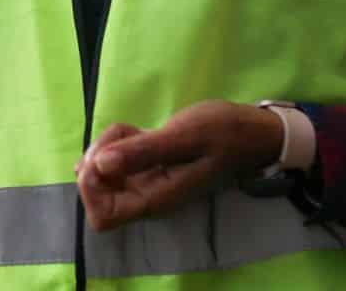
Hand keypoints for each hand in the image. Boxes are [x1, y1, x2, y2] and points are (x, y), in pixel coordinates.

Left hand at [73, 100, 283, 232]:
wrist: (252, 132)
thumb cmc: (224, 134)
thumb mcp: (183, 137)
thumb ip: (142, 152)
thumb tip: (99, 165)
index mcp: (156, 200)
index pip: (103, 217)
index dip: (93, 188)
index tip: (103, 157)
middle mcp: (148, 197)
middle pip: (98, 193)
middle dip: (97, 160)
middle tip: (120, 136)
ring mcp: (148, 183)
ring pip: (105, 172)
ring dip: (109, 145)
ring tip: (134, 128)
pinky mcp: (149, 167)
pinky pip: (118, 159)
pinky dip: (119, 141)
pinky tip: (138, 129)